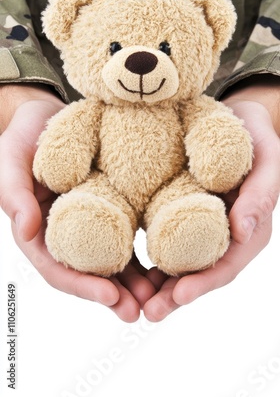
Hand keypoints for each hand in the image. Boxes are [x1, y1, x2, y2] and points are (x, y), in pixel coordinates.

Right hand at [0, 85, 155, 321]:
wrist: (48, 115)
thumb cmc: (25, 137)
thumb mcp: (10, 160)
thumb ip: (14, 194)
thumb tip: (25, 230)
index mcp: (40, 231)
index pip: (58, 268)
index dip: (82, 286)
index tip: (110, 297)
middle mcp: (67, 234)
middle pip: (90, 272)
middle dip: (114, 294)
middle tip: (141, 310)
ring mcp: (92, 222)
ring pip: (113, 259)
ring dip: (136, 281)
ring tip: (161, 295)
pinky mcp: (113, 206)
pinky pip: (129, 232)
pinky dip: (146, 249)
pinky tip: (167, 260)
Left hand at [142, 76, 279, 321]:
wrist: (233, 116)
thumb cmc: (254, 135)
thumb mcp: (267, 157)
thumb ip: (262, 192)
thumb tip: (244, 232)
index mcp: (248, 228)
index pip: (227, 264)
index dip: (205, 283)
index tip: (178, 296)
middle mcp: (222, 233)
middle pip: (200, 272)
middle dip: (176, 295)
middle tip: (148, 312)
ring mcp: (200, 226)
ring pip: (180, 263)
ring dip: (158, 285)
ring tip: (132, 302)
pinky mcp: (179, 212)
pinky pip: (164, 239)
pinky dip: (149, 256)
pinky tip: (128, 266)